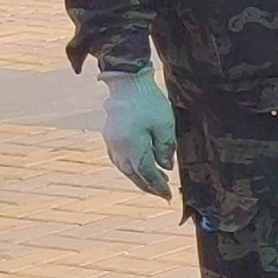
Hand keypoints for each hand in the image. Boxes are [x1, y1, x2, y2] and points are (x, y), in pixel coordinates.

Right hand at [99, 65, 174, 197]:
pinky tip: (135, 169)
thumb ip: (166, 148)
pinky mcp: (109, 136)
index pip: (147, 173)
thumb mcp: (165, 125)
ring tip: (151, 184)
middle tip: (162, 194)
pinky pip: (118, 159)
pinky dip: (128, 168)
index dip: (158, 186)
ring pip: (124, 168)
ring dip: (138, 178)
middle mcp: (119, 148)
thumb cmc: (149, 102)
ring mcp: (111, 142)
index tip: (168, 195)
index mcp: (133, 147)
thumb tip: (165, 167)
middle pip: (134, 174)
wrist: (127, 83)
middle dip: (148, 186)